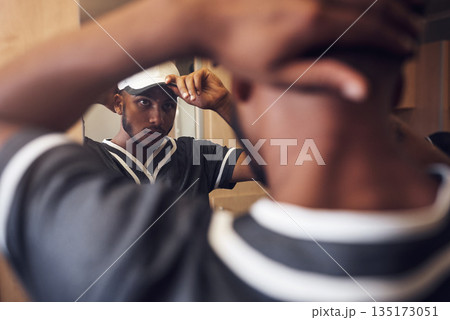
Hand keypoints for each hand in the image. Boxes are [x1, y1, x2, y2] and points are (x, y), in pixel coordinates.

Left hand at [165, 68, 231, 111]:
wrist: (217, 101)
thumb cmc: (206, 100)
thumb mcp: (190, 99)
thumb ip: (180, 93)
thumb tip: (170, 87)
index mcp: (185, 85)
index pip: (175, 79)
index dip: (170, 78)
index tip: (166, 81)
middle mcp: (190, 79)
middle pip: (180, 79)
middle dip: (182, 88)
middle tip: (187, 96)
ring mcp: (196, 75)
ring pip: (188, 78)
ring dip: (191, 89)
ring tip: (195, 96)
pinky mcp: (203, 72)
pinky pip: (196, 75)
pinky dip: (197, 84)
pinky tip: (200, 90)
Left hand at [198, 0, 423, 100]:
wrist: (203, 16)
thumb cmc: (237, 50)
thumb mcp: (279, 74)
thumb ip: (324, 77)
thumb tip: (363, 89)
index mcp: (314, 23)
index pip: (368, 30)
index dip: (392, 40)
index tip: (407, 49)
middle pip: (369, 5)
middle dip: (396, 19)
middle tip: (412, 31)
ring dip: (381, 2)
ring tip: (399, 13)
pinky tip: (362, 4)